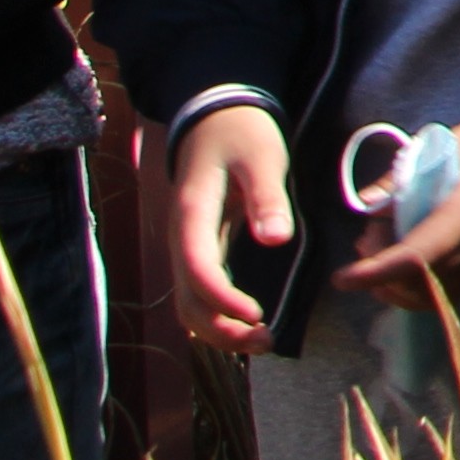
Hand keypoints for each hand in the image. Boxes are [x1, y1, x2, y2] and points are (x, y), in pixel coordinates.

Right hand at [163, 106, 293, 351]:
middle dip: (221, 329)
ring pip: (190, 305)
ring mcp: (188, 247)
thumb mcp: (261, 155)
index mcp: (193, 215)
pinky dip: (219, 316)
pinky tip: (247, 325)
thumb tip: (276, 239)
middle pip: (188, 301)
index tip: (257, 315)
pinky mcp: (200, 250)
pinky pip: (200, 293)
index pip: (198, 271)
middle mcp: (182, 239)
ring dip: (219, 330)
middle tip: (267, 340)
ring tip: (262, 341)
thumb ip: (267, 196)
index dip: (223, 301)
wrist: (215, 118)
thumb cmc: (241, 133)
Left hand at [335, 112, 459, 307]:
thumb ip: (403, 178)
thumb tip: (366, 206)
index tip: (342, 279)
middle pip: (421, 284)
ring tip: (382, 256)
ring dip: (399, 288)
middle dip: (381, 278)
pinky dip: (422, 289)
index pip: (415, 257)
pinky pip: (452, 292)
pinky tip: (407, 265)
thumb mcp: (447, 146)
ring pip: (436, 297)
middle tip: (366, 243)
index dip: (375, 273)